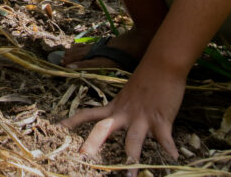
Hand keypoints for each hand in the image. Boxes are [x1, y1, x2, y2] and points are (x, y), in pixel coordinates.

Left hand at [61, 63, 182, 174]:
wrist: (162, 64)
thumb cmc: (147, 79)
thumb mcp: (128, 94)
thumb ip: (122, 110)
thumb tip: (118, 122)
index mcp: (115, 107)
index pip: (88, 114)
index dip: (73, 121)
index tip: (58, 128)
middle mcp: (124, 114)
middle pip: (103, 129)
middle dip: (92, 144)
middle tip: (82, 157)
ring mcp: (141, 117)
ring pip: (133, 140)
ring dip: (132, 159)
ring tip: (130, 176)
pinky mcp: (160, 119)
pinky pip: (164, 138)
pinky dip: (169, 148)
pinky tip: (172, 157)